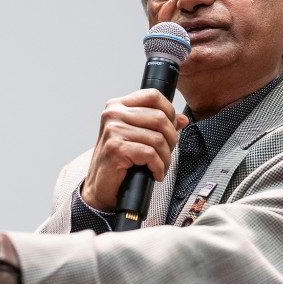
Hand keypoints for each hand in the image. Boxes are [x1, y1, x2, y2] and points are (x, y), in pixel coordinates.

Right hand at [81, 89, 188, 211]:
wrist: (100, 187)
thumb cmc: (118, 162)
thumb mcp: (139, 137)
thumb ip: (158, 125)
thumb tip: (182, 119)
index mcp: (118, 106)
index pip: (152, 96)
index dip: (169, 111)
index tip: (170, 129)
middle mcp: (113, 114)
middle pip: (159, 118)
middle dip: (171, 139)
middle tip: (166, 153)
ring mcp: (113, 130)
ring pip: (158, 139)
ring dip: (165, 158)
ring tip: (160, 167)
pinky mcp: (116, 148)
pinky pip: (150, 154)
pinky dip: (158, 167)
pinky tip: (154, 173)